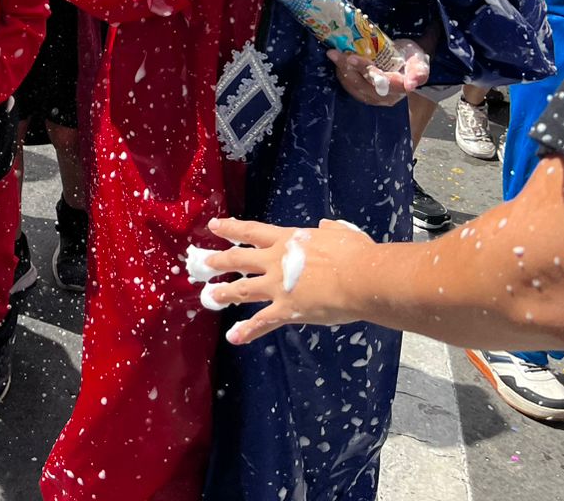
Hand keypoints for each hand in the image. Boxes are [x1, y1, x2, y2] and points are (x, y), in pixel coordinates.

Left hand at [200, 216, 376, 344]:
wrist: (360, 278)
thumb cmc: (355, 253)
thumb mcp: (341, 234)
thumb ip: (330, 230)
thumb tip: (326, 226)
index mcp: (287, 240)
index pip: (251, 231)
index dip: (231, 228)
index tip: (214, 226)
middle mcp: (275, 261)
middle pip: (239, 259)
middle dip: (219, 261)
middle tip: (203, 262)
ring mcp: (277, 286)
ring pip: (243, 289)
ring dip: (225, 293)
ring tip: (210, 297)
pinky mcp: (286, 310)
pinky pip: (262, 322)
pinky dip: (248, 330)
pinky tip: (234, 337)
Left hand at [328, 40, 428, 106]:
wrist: (407, 62)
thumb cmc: (412, 58)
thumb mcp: (420, 60)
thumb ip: (419, 72)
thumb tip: (412, 85)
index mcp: (401, 88)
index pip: (382, 81)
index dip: (365, 70)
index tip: (352, 58)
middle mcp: (387, 97)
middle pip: (364, 85)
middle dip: (348, 69)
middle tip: (335, 53)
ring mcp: (375, 98)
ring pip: (355, 87)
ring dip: (342, 71)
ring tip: (334, 55)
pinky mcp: (366, 96)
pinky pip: (351, 88)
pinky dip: (343, 75)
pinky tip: (338, 63)